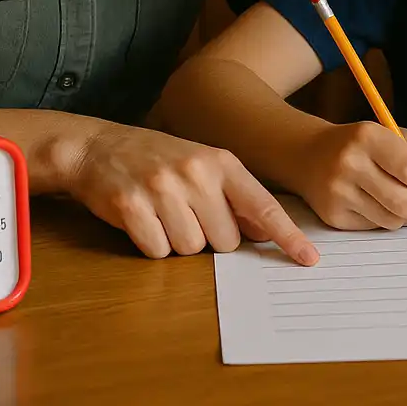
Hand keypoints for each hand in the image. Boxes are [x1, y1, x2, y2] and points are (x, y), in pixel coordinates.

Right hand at [67, 121, 317, 263]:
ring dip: (177, 241)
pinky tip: (143, 219)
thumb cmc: (156, 159)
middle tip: (185, 213)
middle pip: (225, 240)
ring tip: (162, 212)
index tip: (308, 258)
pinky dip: (151, 244)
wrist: (97, 147)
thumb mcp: (201, 166)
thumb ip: (233, 196)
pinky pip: (157, 251)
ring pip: (191, 249)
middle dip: (208, 237)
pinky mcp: (132, 206)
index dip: (287, 235)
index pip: (262, 205)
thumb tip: (263, 233)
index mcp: (220, 162)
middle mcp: (196, 173)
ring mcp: (163, 188)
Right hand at [290, 121, 406, 230]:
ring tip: (396, 200)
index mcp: (370, 136)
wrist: (311, 154)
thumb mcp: (402, 138)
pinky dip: (382, 220)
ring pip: (392, 220)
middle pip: (404, 203)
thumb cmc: (367, 147)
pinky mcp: (332, 215)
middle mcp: (350, 163)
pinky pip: (374, 228)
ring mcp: (338, 191)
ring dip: (403, 216)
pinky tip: (373, 203)